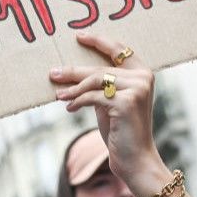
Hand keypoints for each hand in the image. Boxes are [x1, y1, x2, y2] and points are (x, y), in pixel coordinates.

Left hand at [49, 33, 168, 195]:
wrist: (135, 159)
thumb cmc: (122, 132)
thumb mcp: (111, 103)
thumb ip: (102, 86)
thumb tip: (72, 73)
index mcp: (143, 74)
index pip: (119, 50)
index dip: (99, 41)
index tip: (79, 36)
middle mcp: (143, 78)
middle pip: (100, 68)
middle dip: (74, 71)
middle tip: (53, 73)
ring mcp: (136, 89)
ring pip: (94, 80)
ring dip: (72, 87)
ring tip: (58, 94)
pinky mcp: (125, 102)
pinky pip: (92, 96)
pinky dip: (77, 101)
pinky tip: (68, 107)